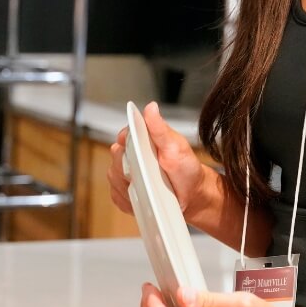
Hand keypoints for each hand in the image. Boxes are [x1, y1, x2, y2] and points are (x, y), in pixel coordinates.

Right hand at [107, 102, 210, 220]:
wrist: (192, 196)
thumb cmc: (185, 168)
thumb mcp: (175, 146)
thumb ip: (160, 128)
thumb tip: (151, 107)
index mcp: (140, 139)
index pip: (122, 137)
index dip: (128, 146)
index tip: (138, 154)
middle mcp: (128, 155)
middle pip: (115, 158)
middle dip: (130, 167)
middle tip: (149, 174)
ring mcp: (123, 174)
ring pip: (114, 178)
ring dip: (129, 185)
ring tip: (149, 188)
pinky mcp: (122, 194)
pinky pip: (116, 196)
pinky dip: (128, 200)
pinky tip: (142, 199)